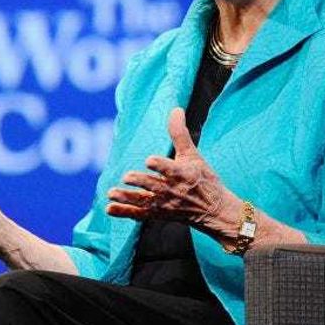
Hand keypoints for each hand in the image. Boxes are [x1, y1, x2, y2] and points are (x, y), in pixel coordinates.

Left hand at [106, 107, 237, 236]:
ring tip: (111, 193)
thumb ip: (180, 133)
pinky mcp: (157, 214)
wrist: (215, 211)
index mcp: (182, 174)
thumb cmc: (203, 179)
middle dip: (141, 182)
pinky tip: (109, 208)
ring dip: (127, 198)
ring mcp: (164, 204)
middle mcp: (172, 190)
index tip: (149, 160)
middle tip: (127, 177)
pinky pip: (139, 215)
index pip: (170, 169)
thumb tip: (175, 109)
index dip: (160, 165)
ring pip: (144, 201)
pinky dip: (124, 212)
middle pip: (154, 186)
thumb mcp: (193, 155)